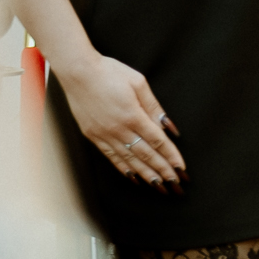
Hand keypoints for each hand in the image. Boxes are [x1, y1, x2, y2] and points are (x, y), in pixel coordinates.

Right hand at [52, 52, 185, 191]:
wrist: (77, 72)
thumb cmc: (110, 73)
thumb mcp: (139, 83)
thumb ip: (154, 107)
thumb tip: (169, 127)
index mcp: (132, 115)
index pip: (157, 141)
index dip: (171, 156)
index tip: (181, 168)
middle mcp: (118, 128)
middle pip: (145, 154)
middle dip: (162, 171)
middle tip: (176, 184)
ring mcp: (103, 134)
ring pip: (128, 159)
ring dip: (145, 174)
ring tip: (159, 186)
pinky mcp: (92, 135)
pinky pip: (111, 156)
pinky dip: (123, 168)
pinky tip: (133, 177)